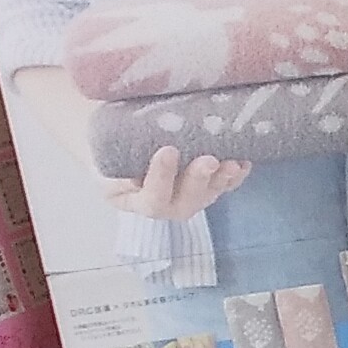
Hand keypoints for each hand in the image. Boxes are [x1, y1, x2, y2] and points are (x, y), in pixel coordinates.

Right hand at [102, 146, 248, 220]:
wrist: (115, 142)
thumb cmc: (105, 146)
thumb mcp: (102, 152)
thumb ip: (115, 158)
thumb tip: (133, 159)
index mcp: (134, 200)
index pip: (151, 197)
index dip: (161, 177)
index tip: (168, 150)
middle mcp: (165, 206)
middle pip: (185, 201)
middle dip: (199, 180)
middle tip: (209, 160)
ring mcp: (188, 199)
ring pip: (208, 195)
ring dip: (223, 179)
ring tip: (233, 162)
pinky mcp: (205, 188)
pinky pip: (224, 186)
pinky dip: (235, 175)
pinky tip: (245, 161)